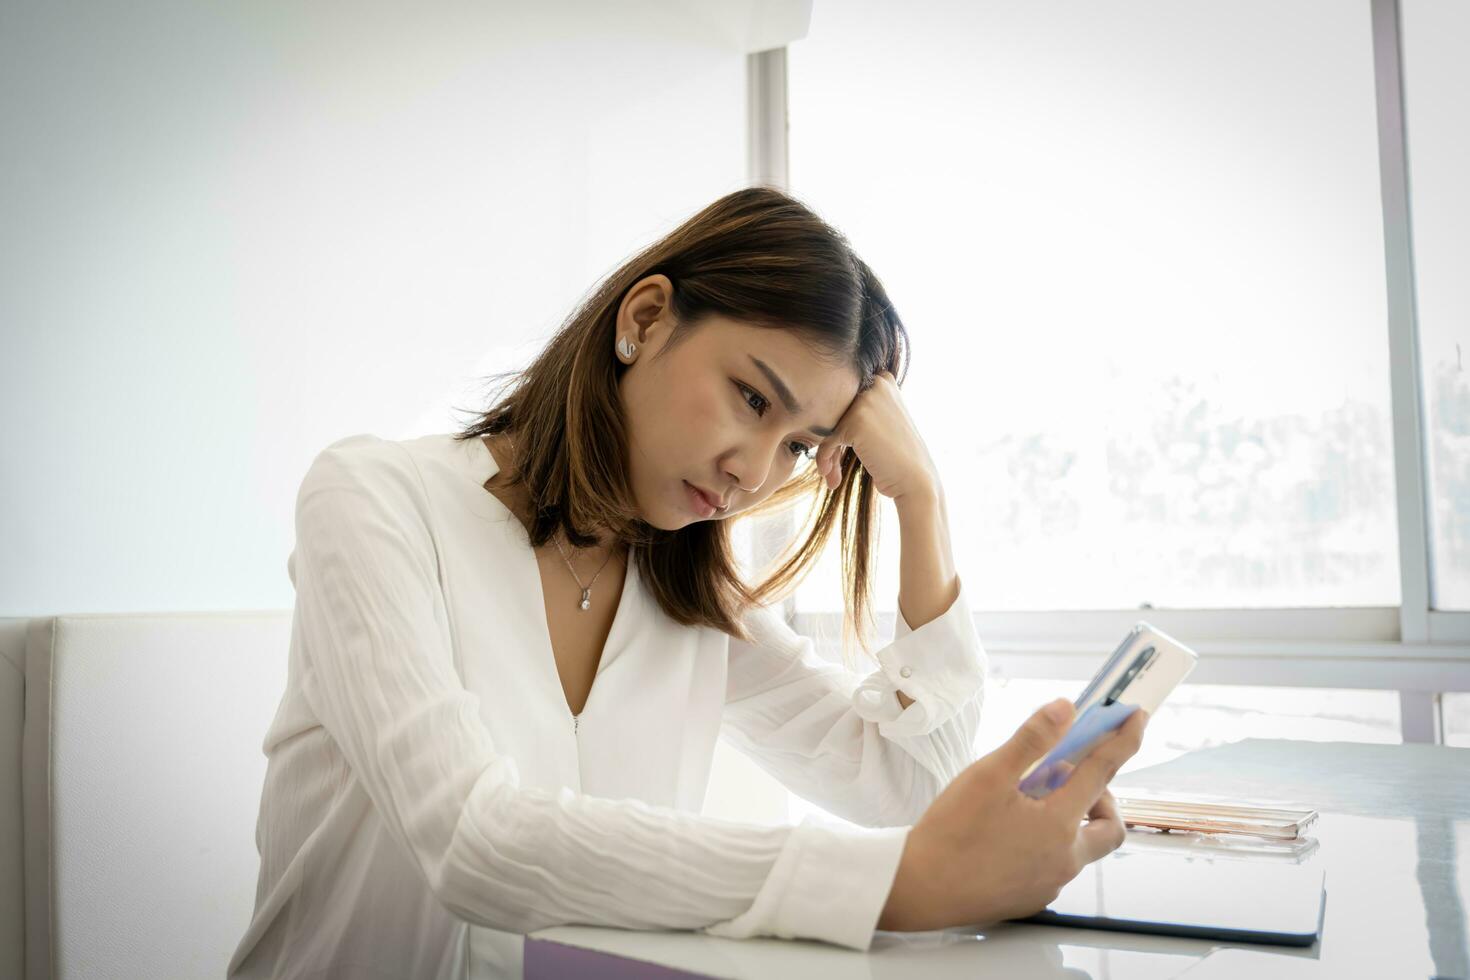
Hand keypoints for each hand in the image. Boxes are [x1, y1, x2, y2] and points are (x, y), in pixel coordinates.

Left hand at [812, 371, 939, 504]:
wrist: (916, 480)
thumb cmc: (899, 456)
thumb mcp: (886, 420)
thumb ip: (863, 409)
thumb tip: (823, 406)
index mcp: (884, 380)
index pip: (846, 399)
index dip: (840, 426)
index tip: (839, 451)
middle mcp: (876, 384)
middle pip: (836, 411)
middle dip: (832, 440)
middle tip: (833, 467)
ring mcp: (866, 401)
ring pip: (830, 426)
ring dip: (828, 454)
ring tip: (833, 475)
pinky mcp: (856, 421)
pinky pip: (828, 441)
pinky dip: (825, 460)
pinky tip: (832, 480)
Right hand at [877, 699, 1148, 931]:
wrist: (919, 888)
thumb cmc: (951, 833)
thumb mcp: (988, 776)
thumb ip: (1031, 740)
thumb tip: (1064, 709)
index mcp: (1058, 824)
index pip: (1103, 773)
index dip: (1123, 741)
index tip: (1136, 720)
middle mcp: (1064, 859)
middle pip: (1109, 826)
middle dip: (1102, 798)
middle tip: (1070, 778)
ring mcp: (1050, 883)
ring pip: (1080, 848)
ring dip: (1070, 820)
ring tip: (1029, 804)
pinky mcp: (1031, 897)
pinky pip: (1055, 866)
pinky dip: (1048, 844)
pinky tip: (1012, 834)